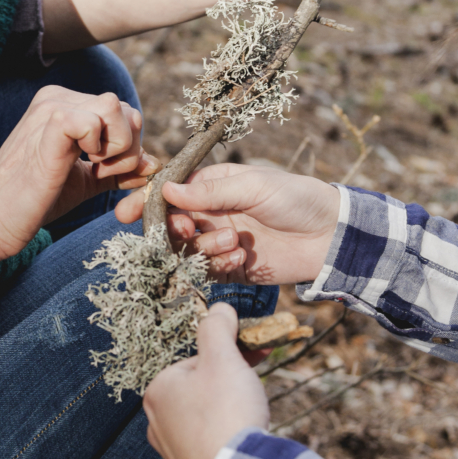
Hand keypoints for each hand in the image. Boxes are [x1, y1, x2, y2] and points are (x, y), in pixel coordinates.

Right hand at [0, 85, 158, 261]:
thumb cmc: (33, 201)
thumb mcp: (85, 180)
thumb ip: (117, 169)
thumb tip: (152, 163)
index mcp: (65, 105)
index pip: (122, 112)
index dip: (128, 146)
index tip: (104, 172)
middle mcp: (58, 97)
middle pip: (126, 108)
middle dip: (127, 148)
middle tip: (100, 172)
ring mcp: (53, 106)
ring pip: (117, 108)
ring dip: (118, 147)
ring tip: (92, 168)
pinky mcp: (51, 124)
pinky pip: (96, 120)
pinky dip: (100, 147)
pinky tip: (80, 164)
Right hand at [116, 164, 340, 284]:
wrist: (331, 235)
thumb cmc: (296, 198)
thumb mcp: (254, 187)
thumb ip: (210, 194)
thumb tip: (167, 192)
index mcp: (213, 187)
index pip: (170, 193)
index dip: (146, 202)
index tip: (126, 214)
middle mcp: (212, 214)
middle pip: (172, 225)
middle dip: (174, 230)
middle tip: (188, 229)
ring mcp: (220, 242)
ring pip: (188, 251)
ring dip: (203, 248)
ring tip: (231, 242)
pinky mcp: (233, 268)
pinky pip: (209, 272)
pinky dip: (218, 266)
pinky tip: (242, 257)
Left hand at [144, 302, 268, 458]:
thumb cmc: (226, 413)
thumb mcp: (223, 358)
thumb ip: (217, 328)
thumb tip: (218, 309)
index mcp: (158, 390)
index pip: (194, 360)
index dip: (226, 354)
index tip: (251, 353)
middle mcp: (156, 422)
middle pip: (199, 388)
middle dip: (229, 381)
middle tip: (253, 384)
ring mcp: (172, 450)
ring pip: (205, 415)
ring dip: (229, 408)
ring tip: (251, 413)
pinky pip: (211, 442)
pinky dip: (228, 435)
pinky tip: (244, 438)